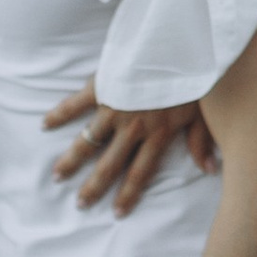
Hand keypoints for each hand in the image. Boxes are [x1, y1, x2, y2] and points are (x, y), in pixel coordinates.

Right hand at [47, 84, 218, 209]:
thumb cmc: (194, 76)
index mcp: (157, 135)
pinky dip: (59, 113)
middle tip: (80, 203)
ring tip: (57, 175)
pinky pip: (75, 103)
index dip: (128, 195)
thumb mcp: (204, 112)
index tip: (116, 213)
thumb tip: (211, 171)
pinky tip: (45, 124)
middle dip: (94, 187)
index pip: (140, 173)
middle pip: (110, 164)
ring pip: (89, 140)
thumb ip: (201, 142)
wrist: (176, 43)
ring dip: (72, 159)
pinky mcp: (101, 86)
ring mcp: (114, 108)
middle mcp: (132, 127)